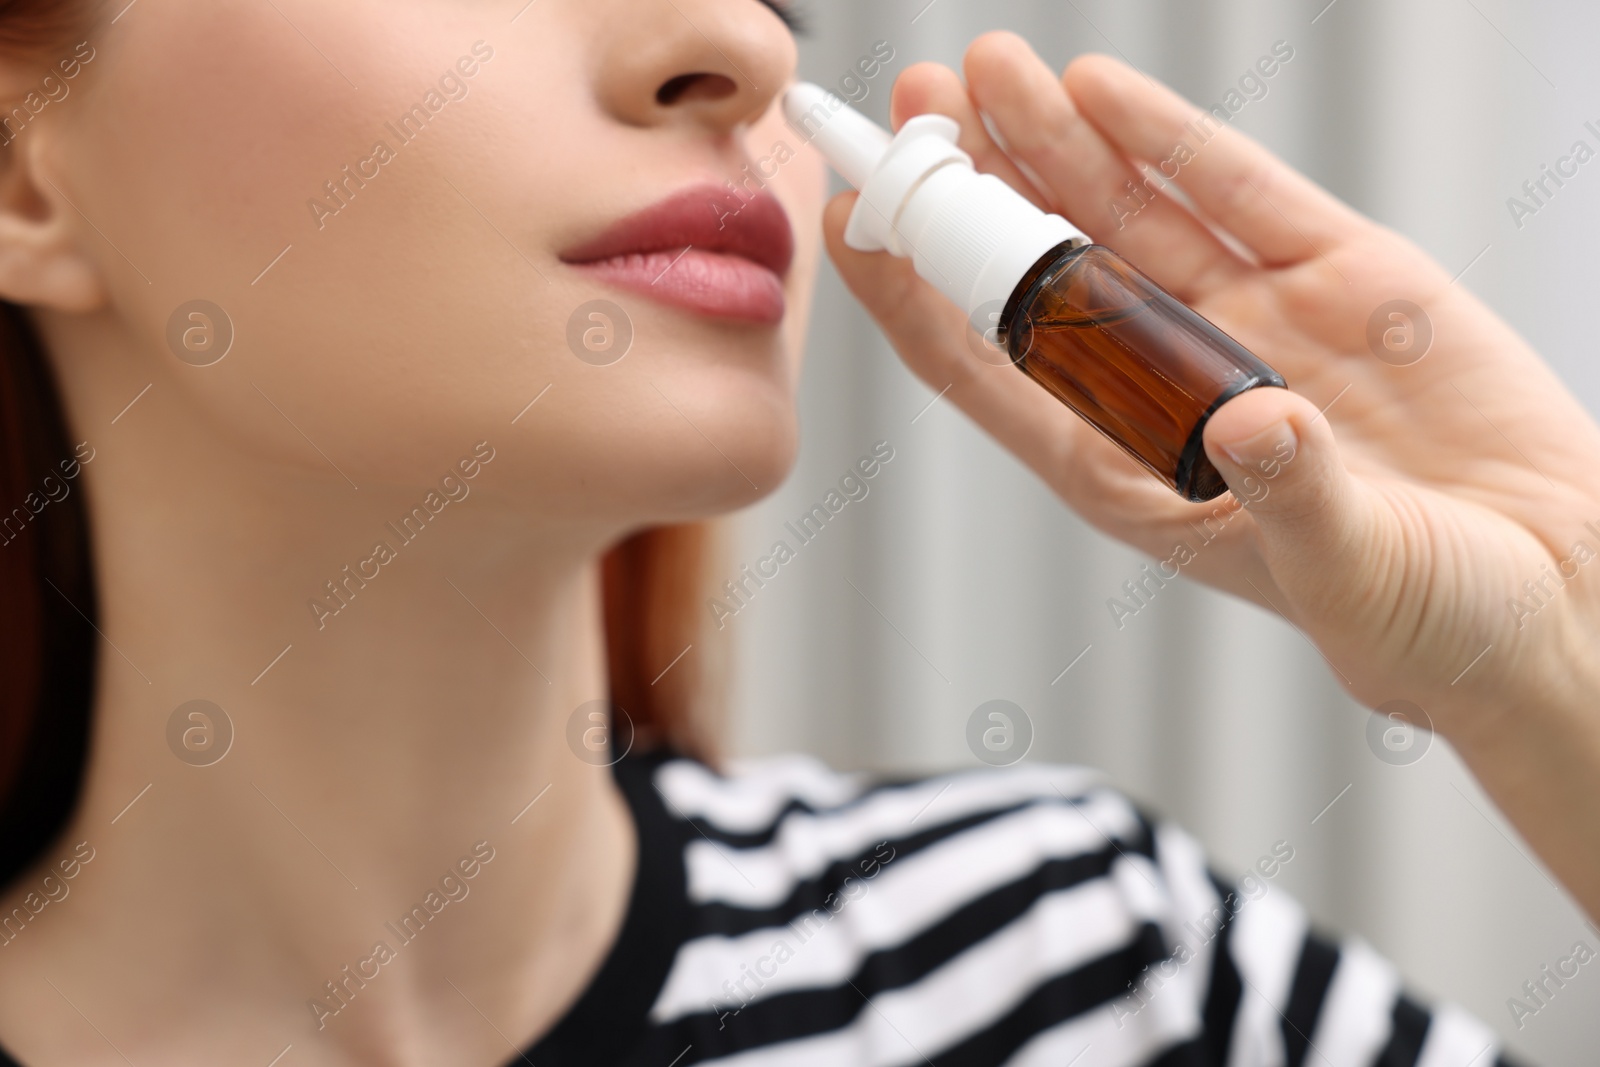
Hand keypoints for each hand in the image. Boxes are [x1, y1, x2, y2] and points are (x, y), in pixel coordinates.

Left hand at [823, 33, 1599, 916]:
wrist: (1558, 595)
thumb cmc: (1433, 619)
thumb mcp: (1352, 572)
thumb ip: (1297, 498)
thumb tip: (1253, 421)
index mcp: (1131, 465)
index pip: (987, 368)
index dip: (914, 296)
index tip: (852, 225)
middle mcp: (1169, 383)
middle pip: (1039, 270)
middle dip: (973, 188)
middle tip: (914, 104)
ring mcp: (1250, 320)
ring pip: (1123, 213)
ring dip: (1050, 143)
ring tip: (983, 73)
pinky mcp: (1339, 273)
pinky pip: (1235, 192)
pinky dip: (1169, 140)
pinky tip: (1099, 93)